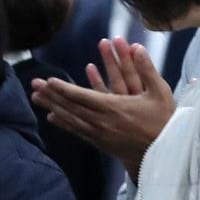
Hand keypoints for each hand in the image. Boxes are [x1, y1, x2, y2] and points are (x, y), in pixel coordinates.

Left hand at [31, 37, 174, 181]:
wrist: (166, 153)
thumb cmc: (165, 121)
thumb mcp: (160, 92)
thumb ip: (147, 69)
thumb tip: (138, 47)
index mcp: (114, 108)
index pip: (82, 97)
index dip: (63, 88)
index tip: (48, 80)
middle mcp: (102, 122)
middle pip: (71, 107)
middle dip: (51, 95)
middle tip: (33, 85)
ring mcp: (100, 135)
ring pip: (71, 119)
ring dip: (52, 107)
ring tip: (36, 98)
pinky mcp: (101, 143)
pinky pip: (78, 132)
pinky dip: (64, 124)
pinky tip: (52, 118)